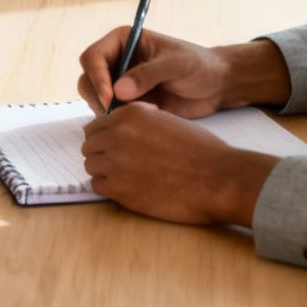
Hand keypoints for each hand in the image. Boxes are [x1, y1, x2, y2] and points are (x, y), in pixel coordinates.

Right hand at [76, 26, 231, 116]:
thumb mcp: (176, 64)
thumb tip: (118, 90)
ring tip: (135, 115)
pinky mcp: (128, 103)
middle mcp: (117, 61)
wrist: (216, 86)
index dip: (96, 77)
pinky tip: (140, 121)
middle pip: (87, 79)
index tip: (110, 97)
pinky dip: (118, 120)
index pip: (92, 57)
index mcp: (122, 41)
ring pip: (95, 99)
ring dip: (107, 111)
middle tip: (115, 112)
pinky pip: (111, 114)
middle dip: (97, 97)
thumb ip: (148, 74)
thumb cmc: (199, 65)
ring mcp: (121, 84)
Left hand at [82, 102, 277, 225]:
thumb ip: (140, 120)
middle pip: (89, 145)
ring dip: (104, 169)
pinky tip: (127, 187)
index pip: (97, 125)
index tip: (114, 144)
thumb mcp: (168, 120)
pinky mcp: (119, 190)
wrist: (217, 178)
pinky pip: (97, 186)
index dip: (105, 135)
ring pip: (90, 165)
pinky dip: (108, 187)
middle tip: (119, 162)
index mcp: (129, 116)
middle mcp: (117, 136)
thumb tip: (123, 125)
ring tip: (125, 175)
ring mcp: (115, 164)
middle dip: (101, 152)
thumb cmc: (201, 150)